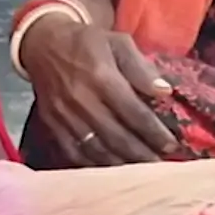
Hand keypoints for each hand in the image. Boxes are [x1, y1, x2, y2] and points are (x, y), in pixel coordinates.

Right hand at [22, 17, 178, 165]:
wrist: (43, 44)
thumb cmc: (87, 42)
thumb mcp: (119, 43)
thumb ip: (141, 68)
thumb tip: (165, 92)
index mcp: (102, 77)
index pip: (135, 113)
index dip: (155, 133)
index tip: (172, 146)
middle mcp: (82, 100)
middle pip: (118, 137)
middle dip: (143, 155)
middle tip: (162, 166)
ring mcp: (65, 116)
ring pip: (97, 150)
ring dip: (122, 165)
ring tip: (142, 172)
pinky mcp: (52, 125)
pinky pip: (75, 153)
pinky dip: (95, 165)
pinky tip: (112, 169)